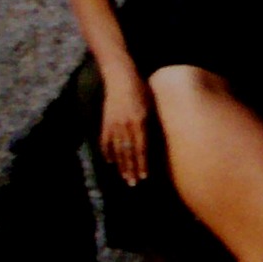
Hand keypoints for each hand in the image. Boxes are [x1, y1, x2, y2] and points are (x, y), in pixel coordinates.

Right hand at [100, 69, 150, 184]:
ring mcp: (114, 124)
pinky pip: (105, 141)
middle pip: (129, 152)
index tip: (144, 176)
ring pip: (117, 149)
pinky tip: (110, 162)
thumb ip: (152, 124)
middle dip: (131, 169)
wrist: (121, 78)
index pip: (141, 148)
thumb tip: (156, 141)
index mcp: (139, 121)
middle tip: (133, 183)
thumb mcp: (151, 106)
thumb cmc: (141, 90)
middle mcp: (126, 125)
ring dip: (121, 165)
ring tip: (124, 177)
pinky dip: (107, 152)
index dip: (142, 163)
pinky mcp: (105, 122)